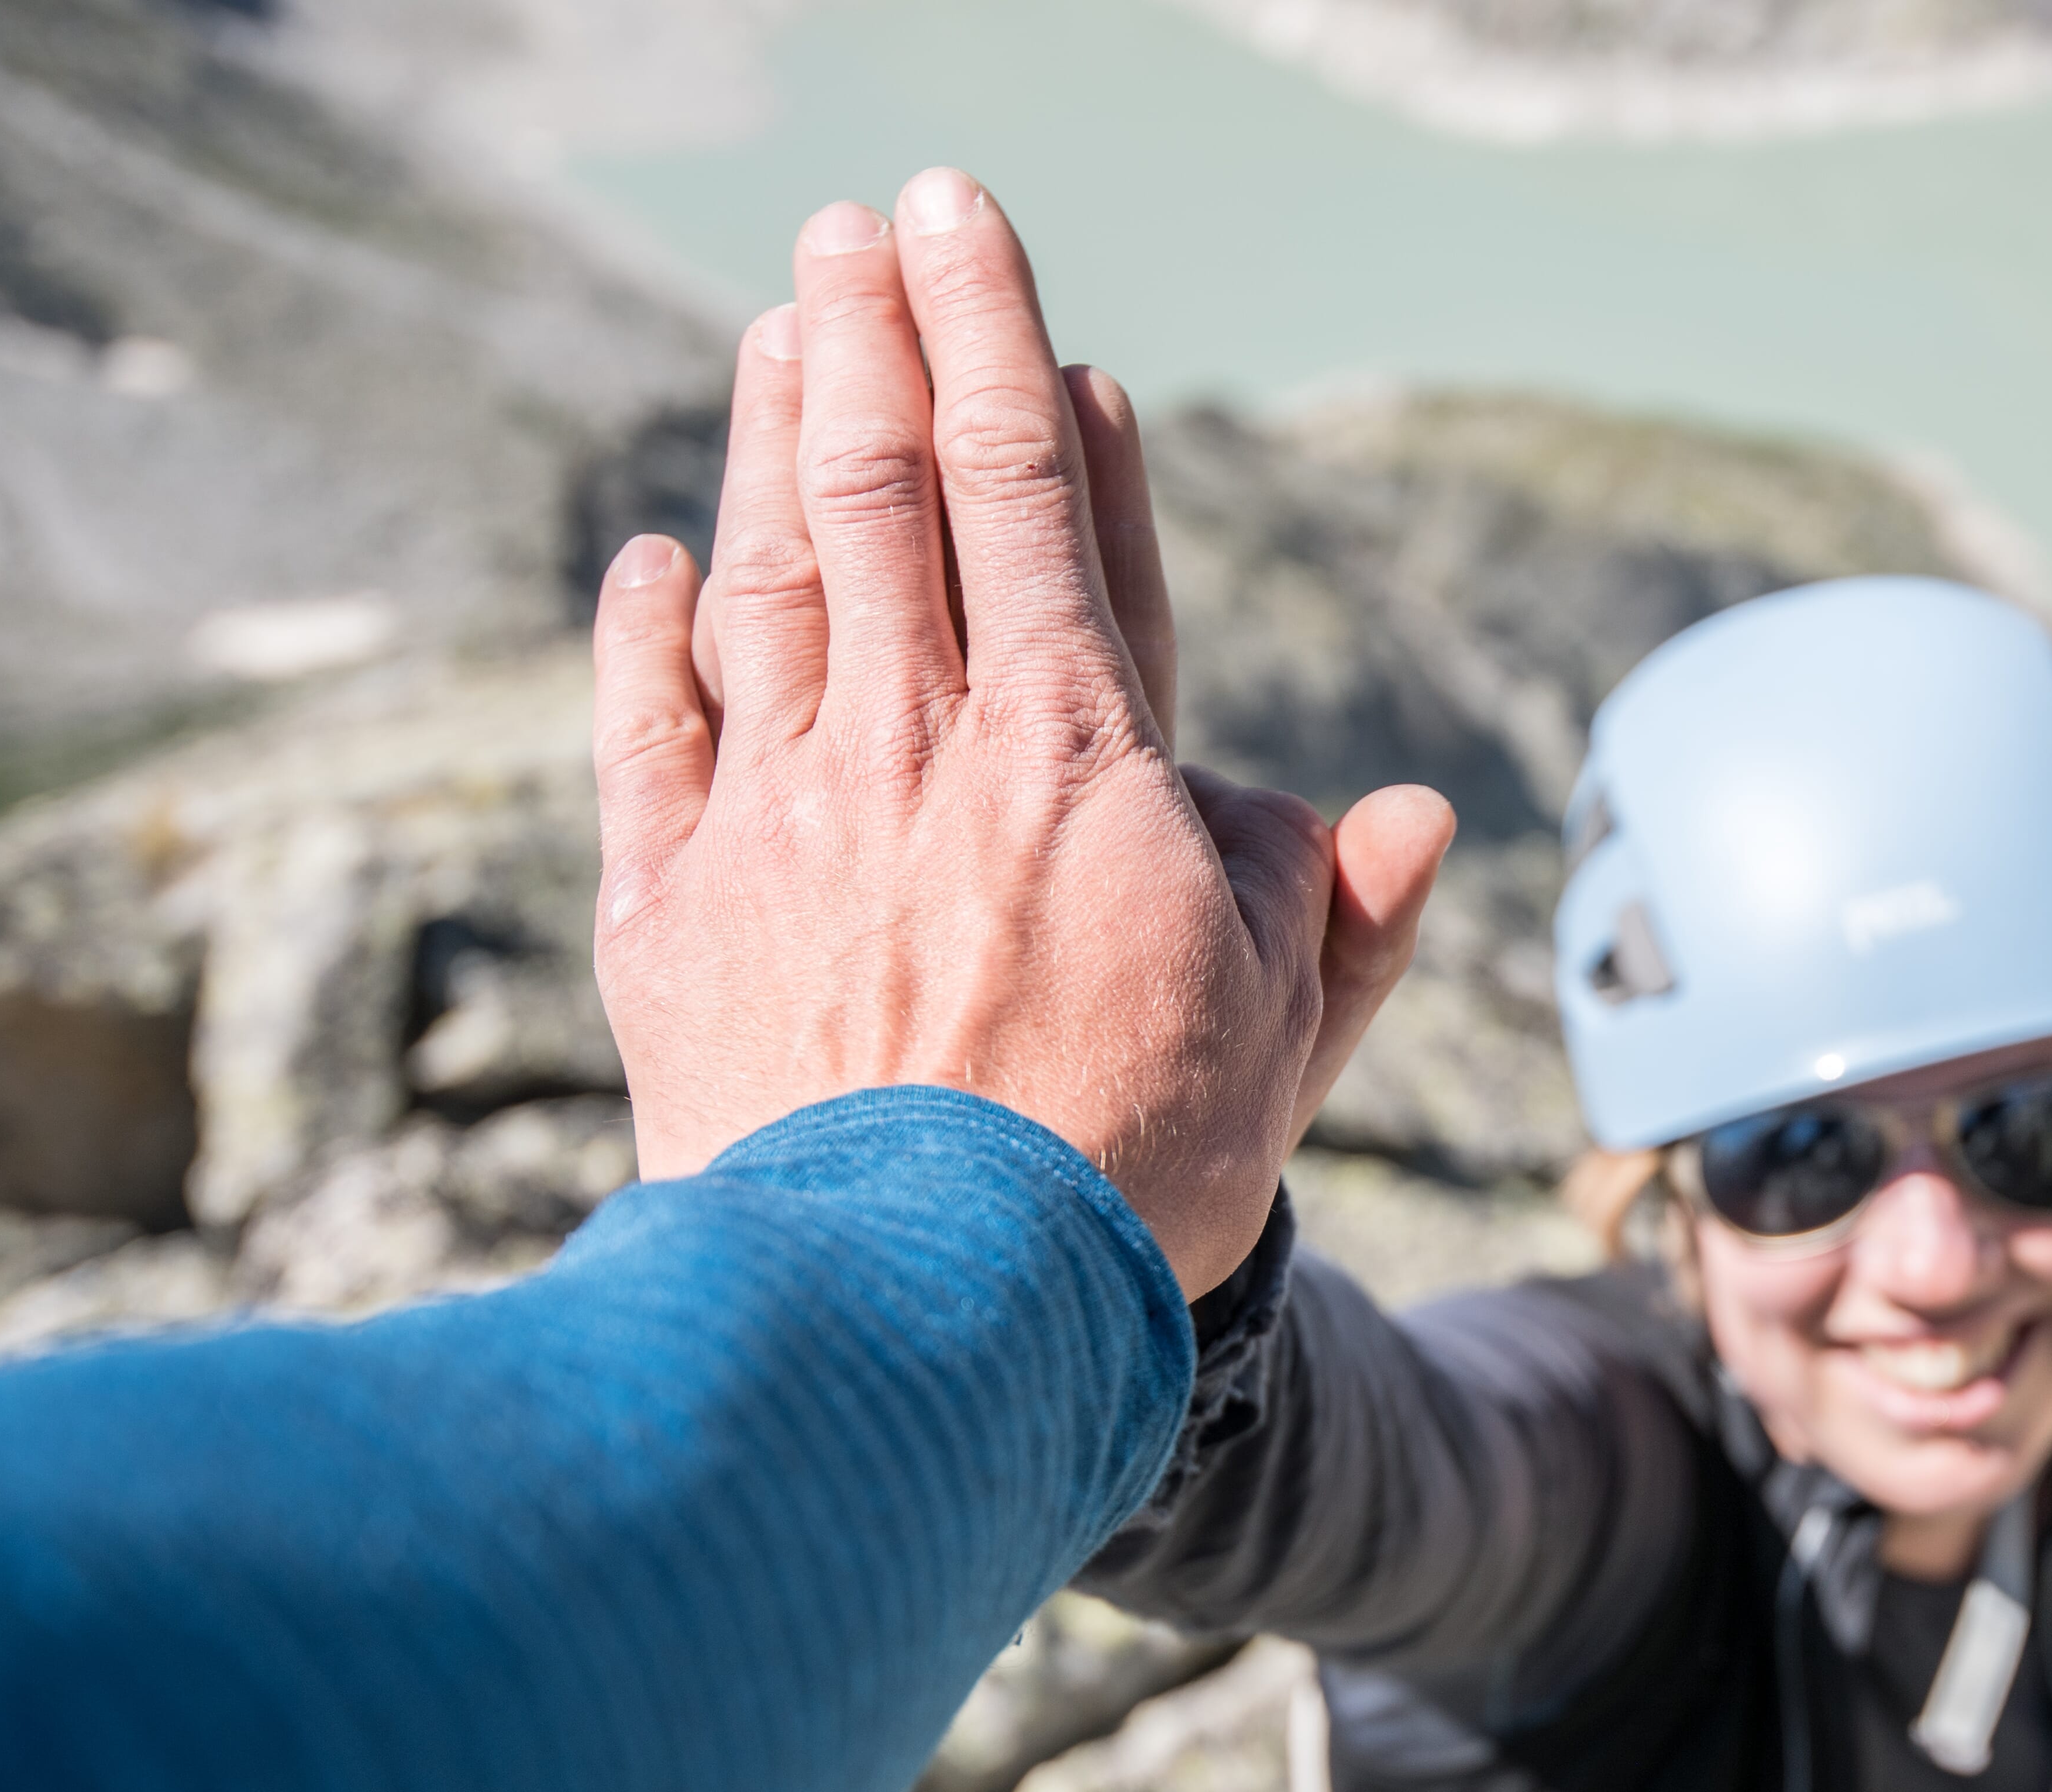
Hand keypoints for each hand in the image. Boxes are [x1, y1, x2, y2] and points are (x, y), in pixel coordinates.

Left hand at [588, 168, 1452, 1291]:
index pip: (1049, 511)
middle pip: (895, 493)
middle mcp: (919, 751)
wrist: (918, 1309)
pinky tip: (656, 562)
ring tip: (782, 321)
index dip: (1019, 368)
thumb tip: (1404, 815)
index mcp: (1078, 762)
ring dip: (776, 433)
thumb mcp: (1282, 1038)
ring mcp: (780, 818)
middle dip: (882, 336)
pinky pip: (649, 734)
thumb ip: (1334, 912)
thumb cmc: (1126, 1178)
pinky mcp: (671, 909)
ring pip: (777, 574)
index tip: (995, 267)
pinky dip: (647, 635)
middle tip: (866, 222)